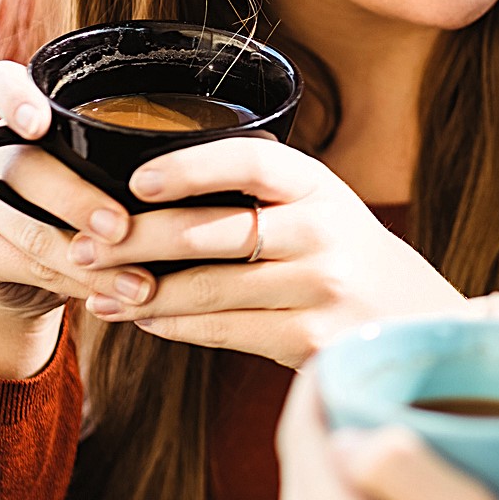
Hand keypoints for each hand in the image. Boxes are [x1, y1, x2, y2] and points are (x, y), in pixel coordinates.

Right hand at [0, 62, 154, 355]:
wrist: (33, 274)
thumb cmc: (90, 209)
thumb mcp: (108, 176)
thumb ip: (128, 165)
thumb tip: (207, 177)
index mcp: (22, 117)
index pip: (1, 84)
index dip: (15, 99)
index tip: (39, 125)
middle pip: (25, 168)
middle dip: (77, 201)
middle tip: (122, 229)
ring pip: (30, 228)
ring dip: (91, 261)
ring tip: (141, 283)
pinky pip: (28, 266)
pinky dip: (79, 285)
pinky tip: (115, 297)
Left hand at [72, 136, 460, 367]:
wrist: (414, 319)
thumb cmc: (341, 256)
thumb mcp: (317, 208)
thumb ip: (254, 198)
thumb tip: (142, 199)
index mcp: (319, 186)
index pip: (250, 162)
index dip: (190, 168)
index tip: (136, 179)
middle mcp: (324, 230)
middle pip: (213, 231)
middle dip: (137, 241)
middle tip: (84, 248)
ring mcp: (320, 287)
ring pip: (210, 288)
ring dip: (144, 294)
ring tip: (102, 294)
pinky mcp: (311, 338)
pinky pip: (225, 331)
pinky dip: (178, 327)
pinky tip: (148, 321)